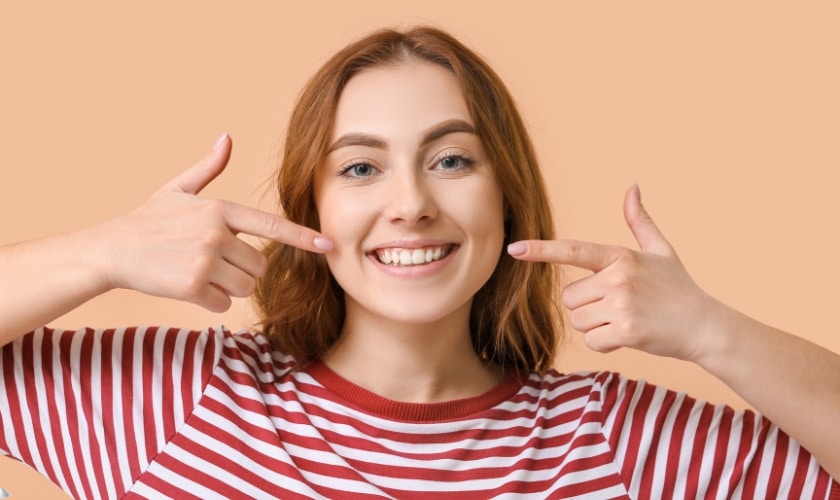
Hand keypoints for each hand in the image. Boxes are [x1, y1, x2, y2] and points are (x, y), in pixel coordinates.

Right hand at [94, 133, 331, 312]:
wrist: (112, 250)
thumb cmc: (149, 219)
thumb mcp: (178, 189)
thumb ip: (208, 167)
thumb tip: (226, 137)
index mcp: (220, 209)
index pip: (271, 226)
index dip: (302, 237)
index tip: (328, 245)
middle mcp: (216, 234)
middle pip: (260, 267)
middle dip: (244, 270)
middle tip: (215, 261)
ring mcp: (205, 261)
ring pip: (245, 287)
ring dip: (228, 286)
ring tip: (201, 272)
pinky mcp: (192, 287)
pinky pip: (222, 304)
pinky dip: (210, 300)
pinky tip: (188, 285)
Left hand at [507, 185, 718, 360]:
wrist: (706, 326)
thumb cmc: (679, 288)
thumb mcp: (661, 251)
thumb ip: (640, 222)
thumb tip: (632, 187)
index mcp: (620, 256)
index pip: (574, 250)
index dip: (541, 250)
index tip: (514, 248)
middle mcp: (618, 277)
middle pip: (570, 298)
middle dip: (587, 307)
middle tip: (619, 307)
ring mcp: (621, 305)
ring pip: (578, 320)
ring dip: (595, 326)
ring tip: (625, 320)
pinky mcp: (625, 331)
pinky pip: (592, 341)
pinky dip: (606, 343)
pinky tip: (629, 336)